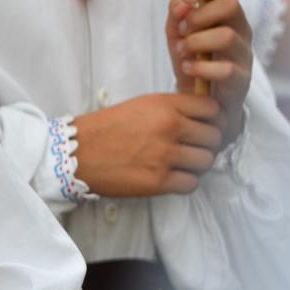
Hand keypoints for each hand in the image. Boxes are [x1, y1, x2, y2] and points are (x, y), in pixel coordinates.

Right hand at [72, 93, 222, 196]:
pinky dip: (185, 181)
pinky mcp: (159, 181)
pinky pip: (192, 183)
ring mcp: (166, 156)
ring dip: (197, 163)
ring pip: (207, 161)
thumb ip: (171, 109)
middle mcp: (169, 128)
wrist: (76, 153)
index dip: (211, 118)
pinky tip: (172, 176)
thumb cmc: (104, 128)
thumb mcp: (140, 106)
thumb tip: (199, 120)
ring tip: (181, 163)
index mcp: (164, 105)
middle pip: (214, 137)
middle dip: (206, 142)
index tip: (203, 124)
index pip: (212, 108)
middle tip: (192, 147)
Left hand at [166, 0, 251, 140]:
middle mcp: (241, 30)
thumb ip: (177, 11)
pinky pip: (225, 69)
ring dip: (196, 42)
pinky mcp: (241, 81)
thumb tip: (181, 1)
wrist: (197, 100)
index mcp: (227, 14)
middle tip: (182, 30)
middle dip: (199, 15)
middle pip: (231, 5)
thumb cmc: (191, 59)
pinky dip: (200, 68)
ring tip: (182, 52)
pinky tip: (188, 68)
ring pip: (227, 36)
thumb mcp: (177, 31)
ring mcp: (243, 55)